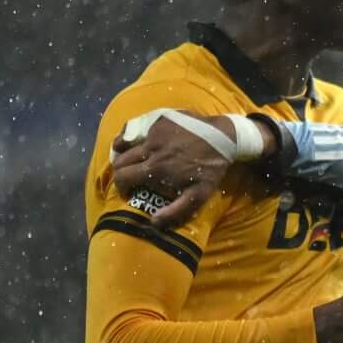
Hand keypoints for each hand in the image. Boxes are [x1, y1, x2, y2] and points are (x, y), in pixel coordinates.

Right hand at [109, 112, 254, 227]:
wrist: (223, 137)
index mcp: (156, 168)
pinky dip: (132, 137)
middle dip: (120, 172)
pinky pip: (136, 129)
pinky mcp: (157, 119)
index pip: (122, 177)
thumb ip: (176, 211)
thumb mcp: (199, 194)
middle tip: (128, 177)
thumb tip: (154, 223)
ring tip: (130, 161)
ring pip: (123, 142)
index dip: (121, 187)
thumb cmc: (211, 168)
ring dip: (121, 153)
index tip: (127, 192)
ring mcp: (152, 132)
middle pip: (119, 161)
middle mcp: (149, 149)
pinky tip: (137, 143)